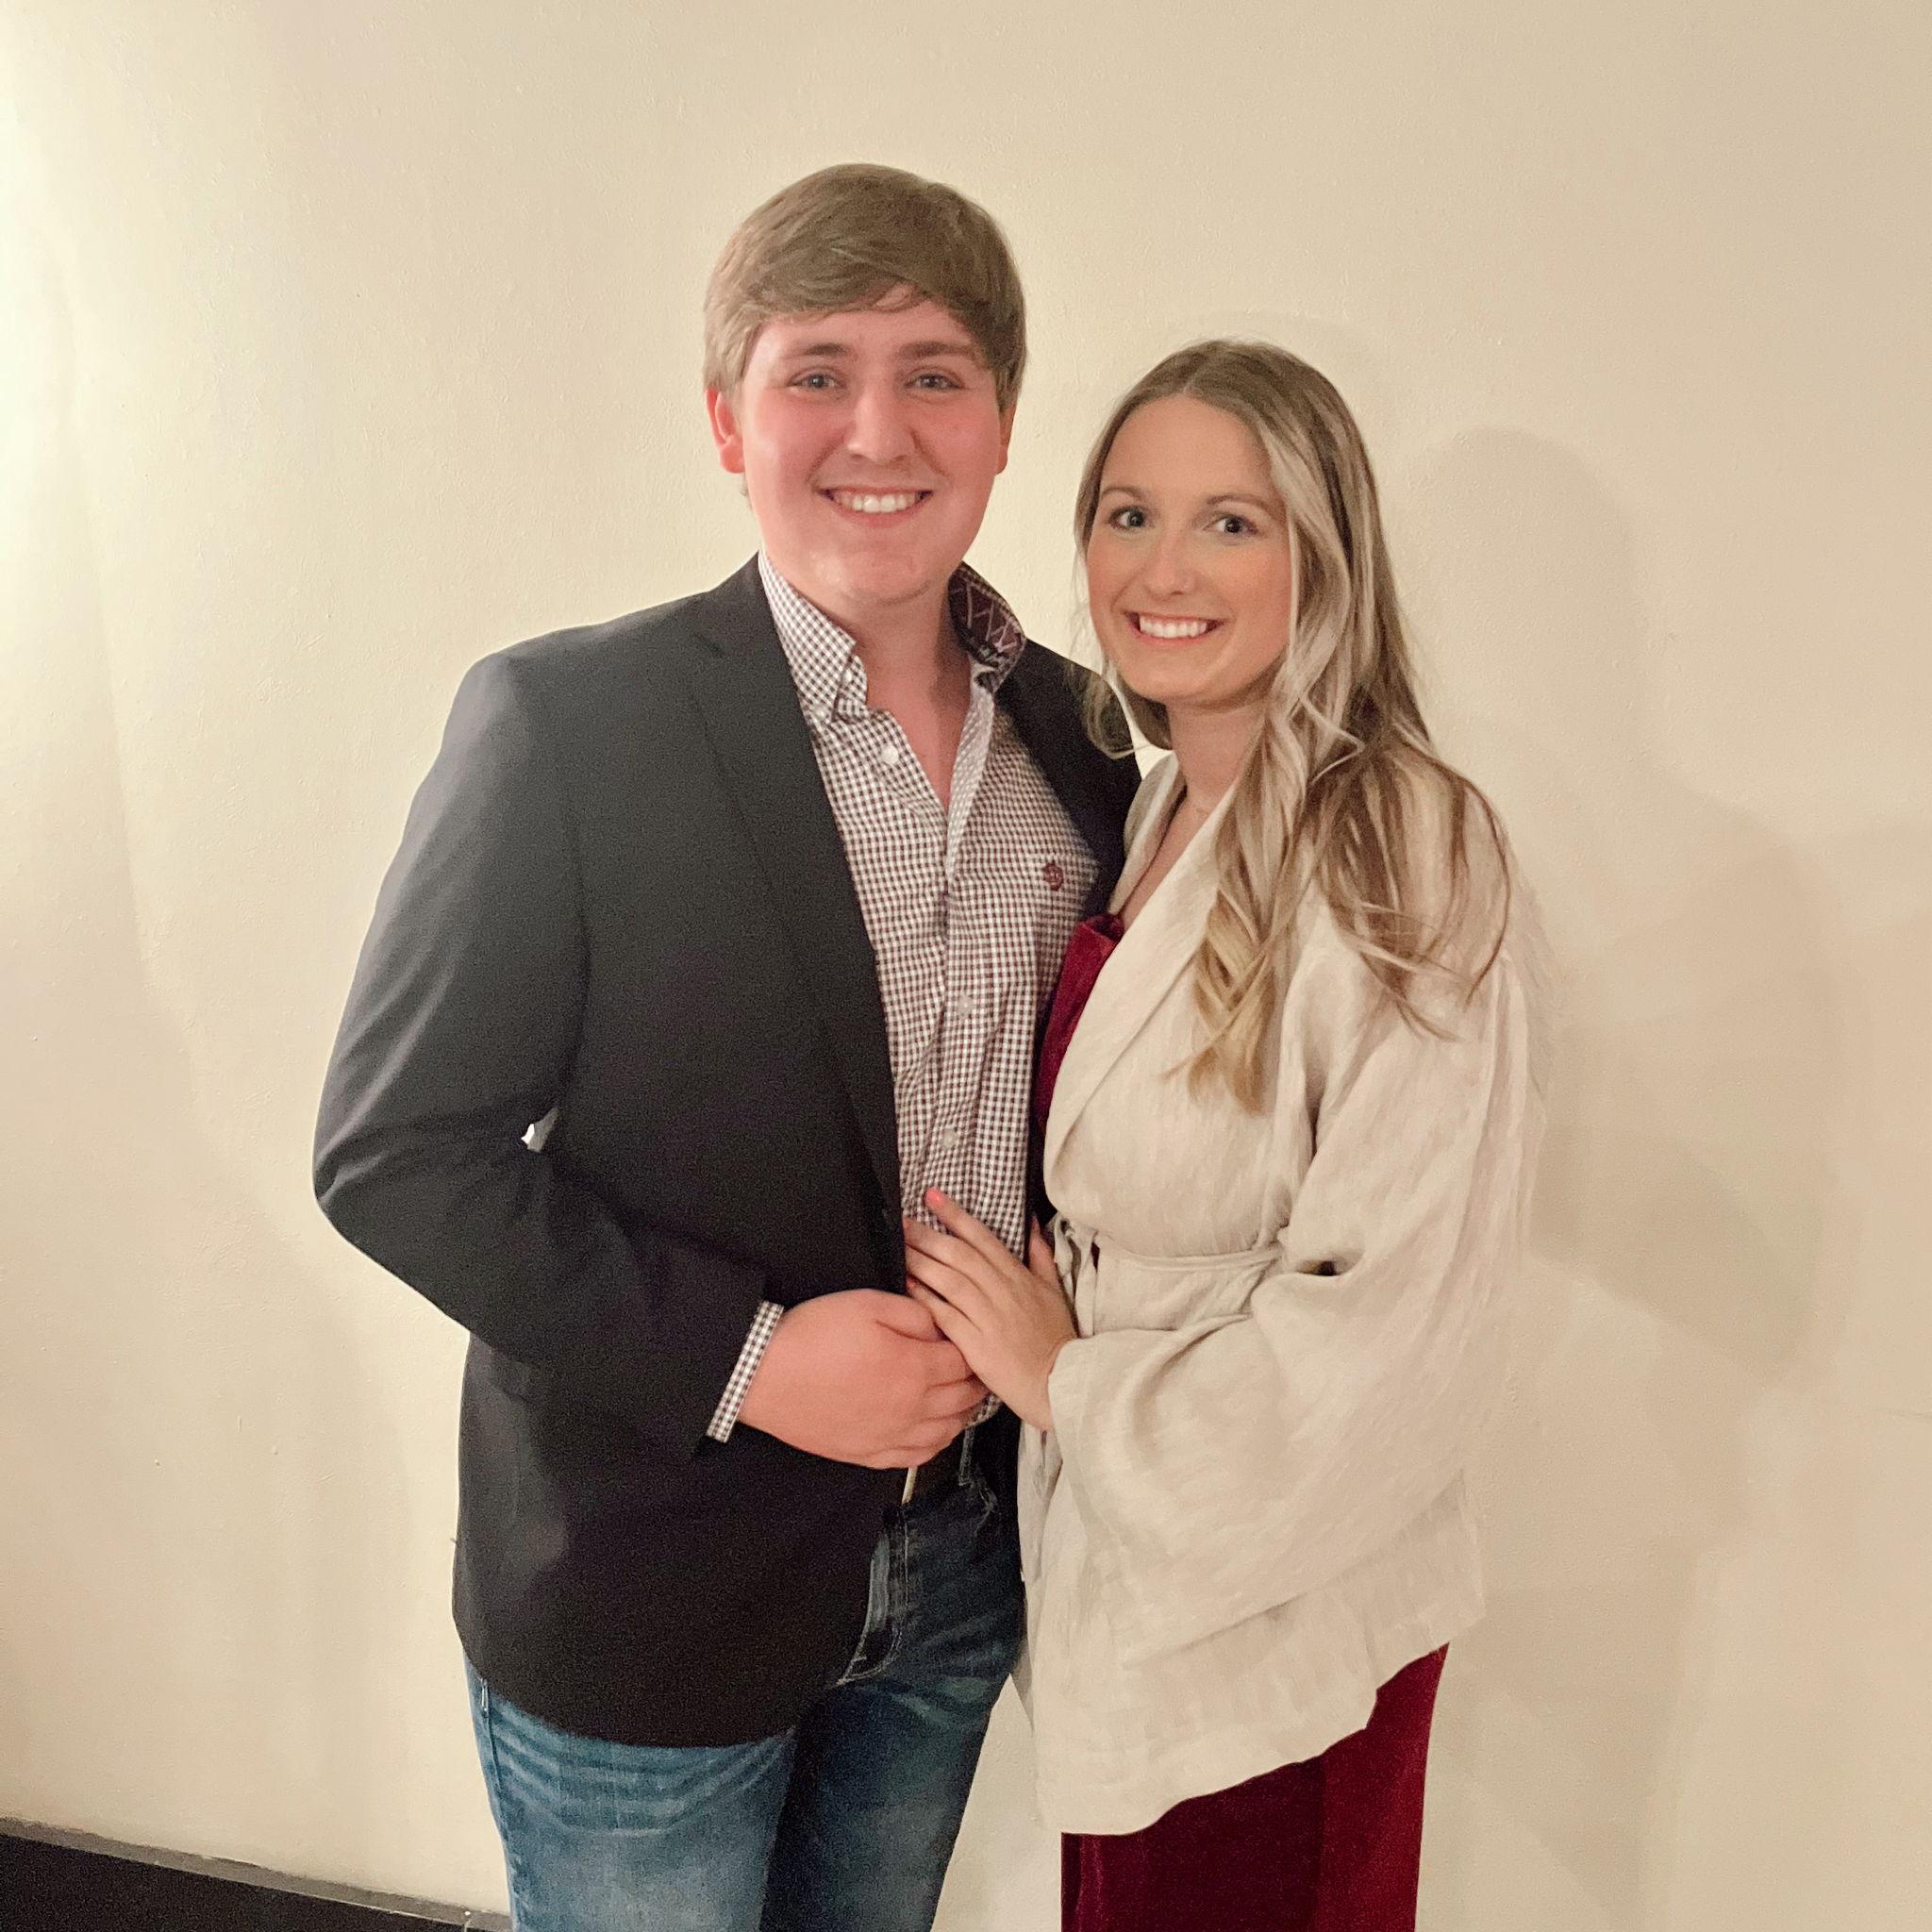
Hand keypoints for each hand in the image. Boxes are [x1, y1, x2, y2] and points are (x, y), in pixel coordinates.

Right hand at [737, 1290, 987, 1468]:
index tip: (974, 1340)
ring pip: (947, 1431)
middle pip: (963, 1399)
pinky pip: (919, 1456)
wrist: (765, 1375)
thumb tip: (941, 1327)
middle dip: (975, 1381)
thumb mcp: (869, 1303)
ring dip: (961, 1412)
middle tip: (977, 1367)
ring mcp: (891, 1437)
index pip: (965, 1362)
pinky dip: (937, 1442)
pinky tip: (935, 1428)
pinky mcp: (870, 1454)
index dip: (972, 1348)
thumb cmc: (814, 1335)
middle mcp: (911, 1410)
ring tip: (961, 1395)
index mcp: (915, 1369)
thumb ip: (916, 1314)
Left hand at [902, 1191, 1073, 1431]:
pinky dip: (925, 1299)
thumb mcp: (1053, 1290)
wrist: (1059, 1381)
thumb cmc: (1054, 1336)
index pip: (981, 1237)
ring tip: (899, 1248)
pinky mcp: (976, 1345)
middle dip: (928, 1234)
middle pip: (958, 1255)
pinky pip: (945, 1316)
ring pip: (949, 1281)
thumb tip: (1032, 1222)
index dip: (954, 1214)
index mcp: (1018, 1276)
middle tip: (903, 1220)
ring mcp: (988, 1317)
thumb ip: (1040, 1254)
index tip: (932, 1196)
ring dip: (921, 1261)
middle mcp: (1001, 1291)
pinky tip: (907, 1286)